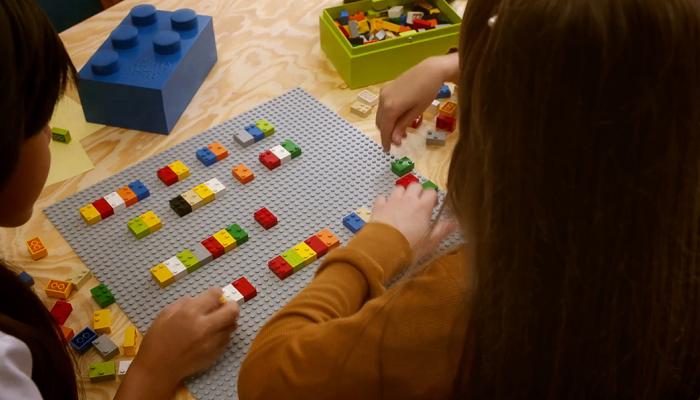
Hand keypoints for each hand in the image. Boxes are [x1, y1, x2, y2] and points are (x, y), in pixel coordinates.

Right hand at [116, 288, 238, 399]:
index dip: (216, 293)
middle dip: (231, 305)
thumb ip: (186, 303)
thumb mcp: (166, 313)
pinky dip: (222, 335)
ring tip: (217, 322)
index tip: (215, 295)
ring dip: (227, 321)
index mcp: (190, 313)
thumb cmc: (158, 339)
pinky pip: (227, 339)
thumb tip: (202, 299)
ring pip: (232, 326)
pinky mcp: (215, 354)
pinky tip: (212, 336)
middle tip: (225, 306)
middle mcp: (204, 326)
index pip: (215, 295)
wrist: (158, 368)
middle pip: (233, 310)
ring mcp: (212, 342)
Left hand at [371, 183, 454, 260]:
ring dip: (402, 194)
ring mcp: (392, 201)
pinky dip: (385, 201)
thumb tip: (454, 223)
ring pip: (399, 188)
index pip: (431, 192)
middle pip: (415, 185)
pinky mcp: (379, 206)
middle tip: (418, 204)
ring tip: (403, 205)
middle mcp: (408, 200)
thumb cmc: (409, 246)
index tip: (432, 206)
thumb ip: (442, 230)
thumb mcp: (430, 242)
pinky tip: (387, 209)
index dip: (432, 197)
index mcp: (423, 207)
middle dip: (418, 192)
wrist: (383, 249)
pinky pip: (382, 197)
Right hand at [376, 53, 458, 150]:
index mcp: (390, 107)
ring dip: (388, 125)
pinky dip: (388, 115)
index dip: (386, 141)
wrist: (430, 70)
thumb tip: (394, 140)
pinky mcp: (386, 88)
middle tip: (399, 141)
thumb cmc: (427, 92)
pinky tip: (399, 117)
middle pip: (380, 123)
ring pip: (381, 115)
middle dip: (387, 133)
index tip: (388, 150)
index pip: (385, 129)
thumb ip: (402, 126)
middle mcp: (383, 100)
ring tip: (401, 131)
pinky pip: (383, 106)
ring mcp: (383, 93)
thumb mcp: (416, 112)